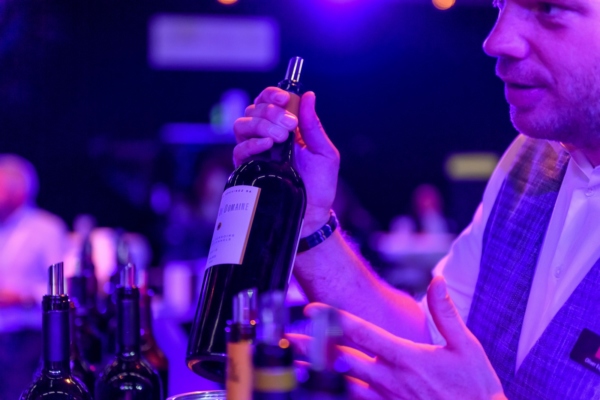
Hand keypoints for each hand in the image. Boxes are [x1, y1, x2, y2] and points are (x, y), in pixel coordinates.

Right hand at [233, 87, 339, 233]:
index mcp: (286, 128)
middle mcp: (267, 136)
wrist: (313, 213)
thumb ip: (313, 126)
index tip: (284, 99)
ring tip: (280, 138)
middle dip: (271, 112)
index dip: (273, 95)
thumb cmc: (320, 184)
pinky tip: (267, 145)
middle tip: (290, 126)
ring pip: (242, 125)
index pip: (269, 101)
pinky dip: (251, 143)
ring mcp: (256, 152)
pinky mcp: (248, 169)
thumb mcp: (324, 152)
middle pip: (254, 109)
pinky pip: (239, 149)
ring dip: (260, 125)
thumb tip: (309, 96)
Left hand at [291, 277, 505, 399]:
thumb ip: (445, 312)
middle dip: (313, 347)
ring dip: (317, 374)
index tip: (310, 310)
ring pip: (342, 385)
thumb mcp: (466, 346)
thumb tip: (436, 279)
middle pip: (342, 359)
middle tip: (287, 339)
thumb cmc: (474, 388)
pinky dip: (336, 397)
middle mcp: (390, 379)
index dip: (333, 319)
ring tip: (293, 367)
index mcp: (405, 357)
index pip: (361, 333)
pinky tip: (321, 393)